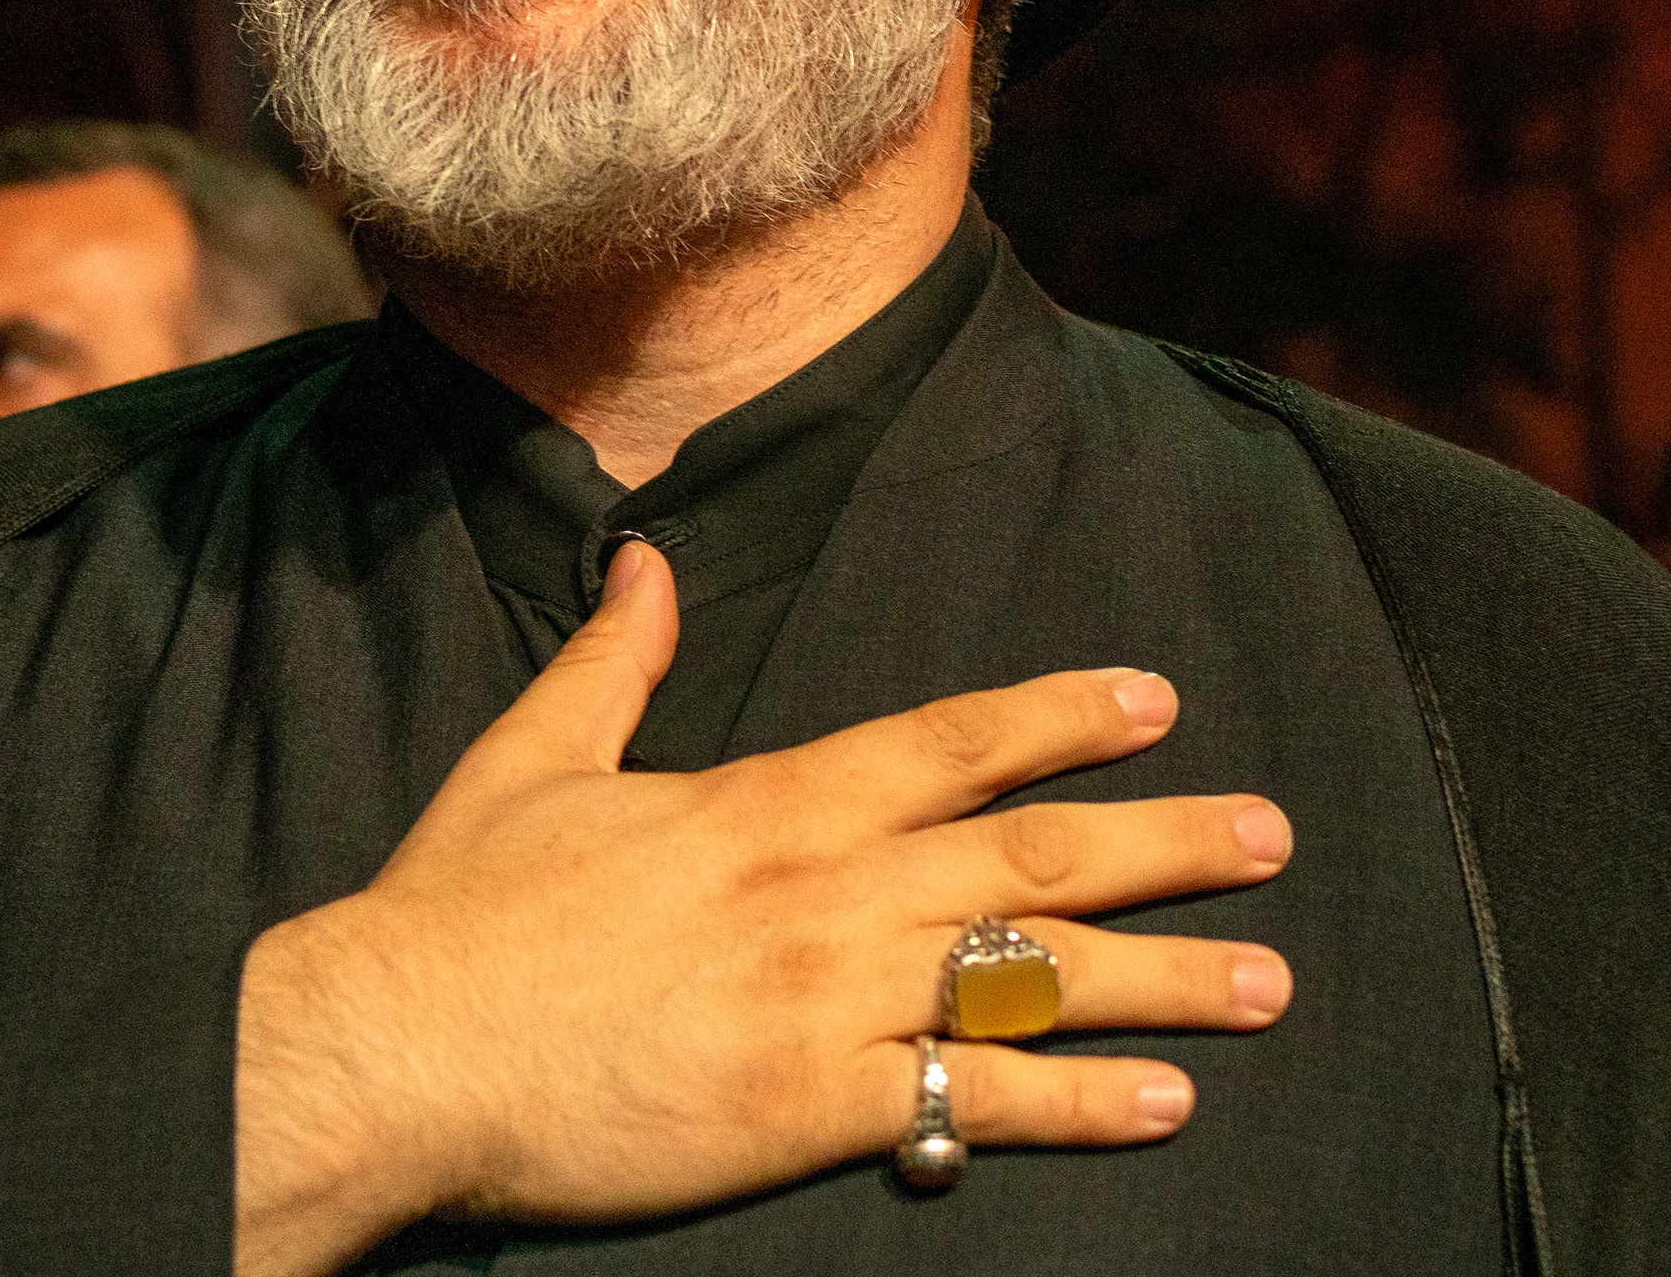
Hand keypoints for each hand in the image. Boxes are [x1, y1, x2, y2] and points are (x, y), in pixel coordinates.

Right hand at [233, 542, 1294, 1275]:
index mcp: (763, 802)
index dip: (1058, 718)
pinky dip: (1081, 1101)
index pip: (947, 742)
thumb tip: (645, 562)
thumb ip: (612, 663)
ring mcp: (827, 1001)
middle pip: (1030, 859)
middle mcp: (821, 890)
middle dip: (1164, 842)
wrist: (398, 1047)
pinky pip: (981, 1101)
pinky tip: (1166, 1103)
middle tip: (1271, 835)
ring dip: (1165, 976)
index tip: (1152, 702)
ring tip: (1266, 977)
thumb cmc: (457, 910)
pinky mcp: (812, 1109)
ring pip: (1034, 979)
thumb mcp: (532, 757)